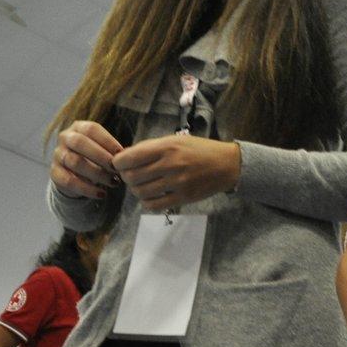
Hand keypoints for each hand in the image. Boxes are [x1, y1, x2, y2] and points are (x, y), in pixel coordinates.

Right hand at [52, 120, 124, 199]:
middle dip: (101, 156)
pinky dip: (87, 189)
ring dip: (97, 174)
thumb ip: (112, 150)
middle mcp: (65, 138)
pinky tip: (102, 194)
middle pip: (79, 143)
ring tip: (113, 182)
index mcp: (78, 127)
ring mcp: (58, 155)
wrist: (75, 175)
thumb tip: (127, 156)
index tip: (122, 154)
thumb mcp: (103, 149)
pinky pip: (69, 181)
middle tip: (116, 169)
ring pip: (75, 162)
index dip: (108, 141)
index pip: (91, 129)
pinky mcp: (55, 173)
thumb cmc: (95, 157)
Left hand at [113, 135, 239, 211]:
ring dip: (137, 190)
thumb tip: (126, 156)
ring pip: (141, 192)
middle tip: (132, 175)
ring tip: (143, 185)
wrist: (227, 164)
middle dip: (127, 177)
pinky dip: (147, 202)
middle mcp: (170, 164)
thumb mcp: (176, 140)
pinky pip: (154, 205)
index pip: (129, 158)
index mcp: (166, 147)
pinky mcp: (183, 197)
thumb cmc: (200, 149)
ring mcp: (177, 183)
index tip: (120, 164)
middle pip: (132, 177)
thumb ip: (151, 147)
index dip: (118, 163)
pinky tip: (151, 196)